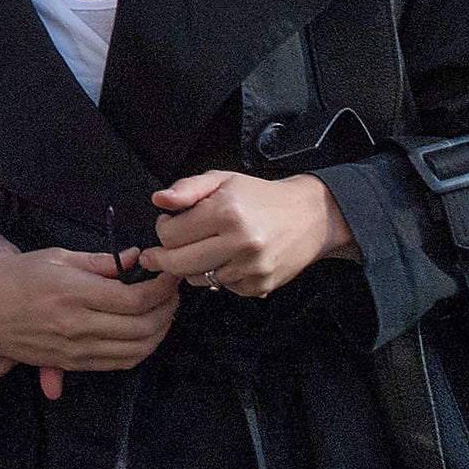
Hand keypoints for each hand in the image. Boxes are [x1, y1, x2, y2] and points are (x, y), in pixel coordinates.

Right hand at [0, 247, 179, 400]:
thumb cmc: (12, 279)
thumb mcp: (54, 257)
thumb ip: (98, 261)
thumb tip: (135, 258)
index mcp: (73, 293)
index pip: (136, 298)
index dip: (163, 288)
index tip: (170, 274)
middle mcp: (78, 326)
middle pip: (143, 326)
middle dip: (169, 309)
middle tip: (173, 291)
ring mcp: (77, 350)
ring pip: (138, 349)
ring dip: (160, 331)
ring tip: (165, 311)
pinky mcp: (74, 364)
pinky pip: (121, 363)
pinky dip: (143, 350)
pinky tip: (147, 332)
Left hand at [139, 171, 359, 297]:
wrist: (310, 216)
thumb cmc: (261, 197)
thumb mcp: (222, 180)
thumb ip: (187, 188)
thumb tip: (159, 200)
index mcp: (227, 212)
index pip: (169, 235)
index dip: (162, 228)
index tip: (168, 222)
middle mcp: (241, 242)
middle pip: (178, 264)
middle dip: (164, 257)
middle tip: (163, 250)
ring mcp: (252, 268)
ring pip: (197, 279)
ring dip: (193, 267)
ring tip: (205, 248)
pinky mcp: (261, 286)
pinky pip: (222, 288)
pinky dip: (218, 277)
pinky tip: (229, 259)